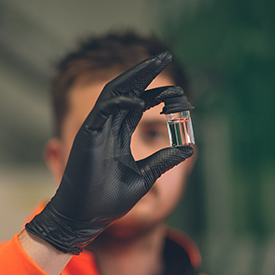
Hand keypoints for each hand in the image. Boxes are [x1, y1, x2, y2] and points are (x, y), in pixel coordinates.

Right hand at [25, 51, 193, 253]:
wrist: (85, 218)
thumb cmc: (108, 201)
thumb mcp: (144, 177)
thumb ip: (163, 161)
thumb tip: (189, 148)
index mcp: (116, 135)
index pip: (137, 104)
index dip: (156, 93)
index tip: (179, 92)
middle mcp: (106, 127)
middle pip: (126, 91)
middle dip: (145, 73)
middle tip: (165, 55)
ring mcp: (95, 129)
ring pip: (114, 92)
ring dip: (134, 77)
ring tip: (155, 63)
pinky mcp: (87, 136)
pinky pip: (103, 110)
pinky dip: (120, 101)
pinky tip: (140, 100)